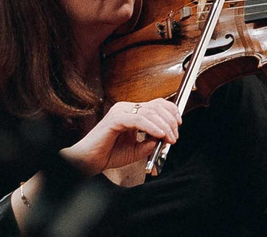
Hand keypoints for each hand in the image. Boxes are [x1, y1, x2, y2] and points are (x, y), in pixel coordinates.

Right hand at [60, 99, 181, 176]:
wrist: (88, 161)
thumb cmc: (108, 155)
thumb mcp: (135, 150)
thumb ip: (149, 143)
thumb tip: (163, 138)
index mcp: (131, 112)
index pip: (156, 104)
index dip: (170, 112)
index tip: (178, 125)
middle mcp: (126, 108)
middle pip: (156, 106)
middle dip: (170, 121)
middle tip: (175, 136)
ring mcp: (121, 111)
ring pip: (150, 112)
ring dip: (164, 126)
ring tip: (169, 138)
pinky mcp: (115, 119)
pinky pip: (139, 120)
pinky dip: (152, 127)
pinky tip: (159, 135)